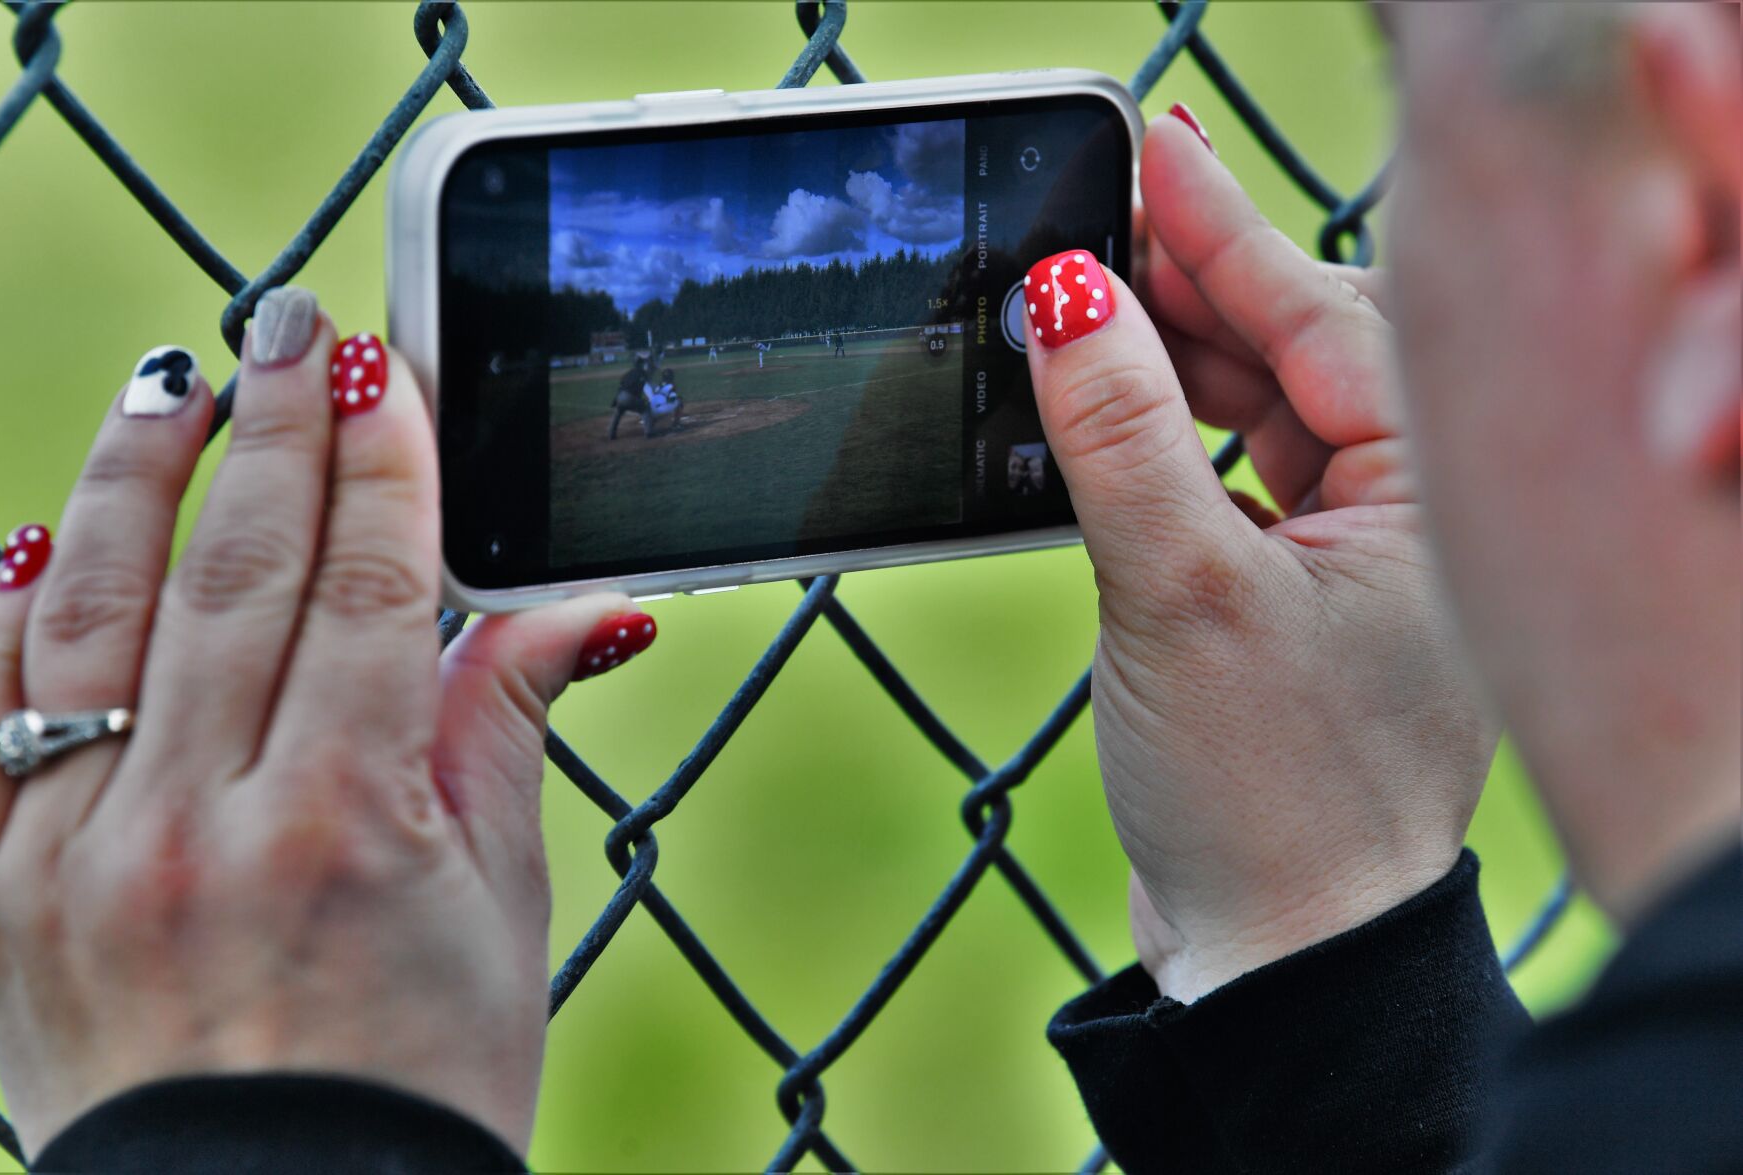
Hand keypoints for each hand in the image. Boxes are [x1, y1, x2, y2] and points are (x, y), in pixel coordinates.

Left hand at [0, 289, 650, 1156]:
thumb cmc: (420, 1079)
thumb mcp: (501, 907)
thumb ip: (505, 729)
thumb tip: (576, 607)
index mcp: (343, 824)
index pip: (362, 586)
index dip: (383, 465)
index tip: (387, 375)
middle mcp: (194, 827)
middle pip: (234, 574)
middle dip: (270, 429)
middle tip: (291, 324)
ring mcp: (73, 862)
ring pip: (92, 620)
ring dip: (133, 483)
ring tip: (169, 384)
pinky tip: (29, 539)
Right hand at [1025, 113, 1496, 1001]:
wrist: (1278, 962)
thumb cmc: (1267, 798)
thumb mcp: (1180, 594)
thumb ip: (1120, 435)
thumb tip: (1061, 297)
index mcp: (1426, 504)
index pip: (1320, 322)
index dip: (1224, 233)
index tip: (1146, 150)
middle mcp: (1403, 522)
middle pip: (1292, 355)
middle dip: (1194, 283)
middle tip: (1098, 207)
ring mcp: (1347, 564)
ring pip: (1258, 417)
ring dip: (1171, 361)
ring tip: (1085, 298)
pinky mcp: (1286, 606)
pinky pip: (1229, 482)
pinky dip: (1164, 441)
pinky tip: (1108, 409)